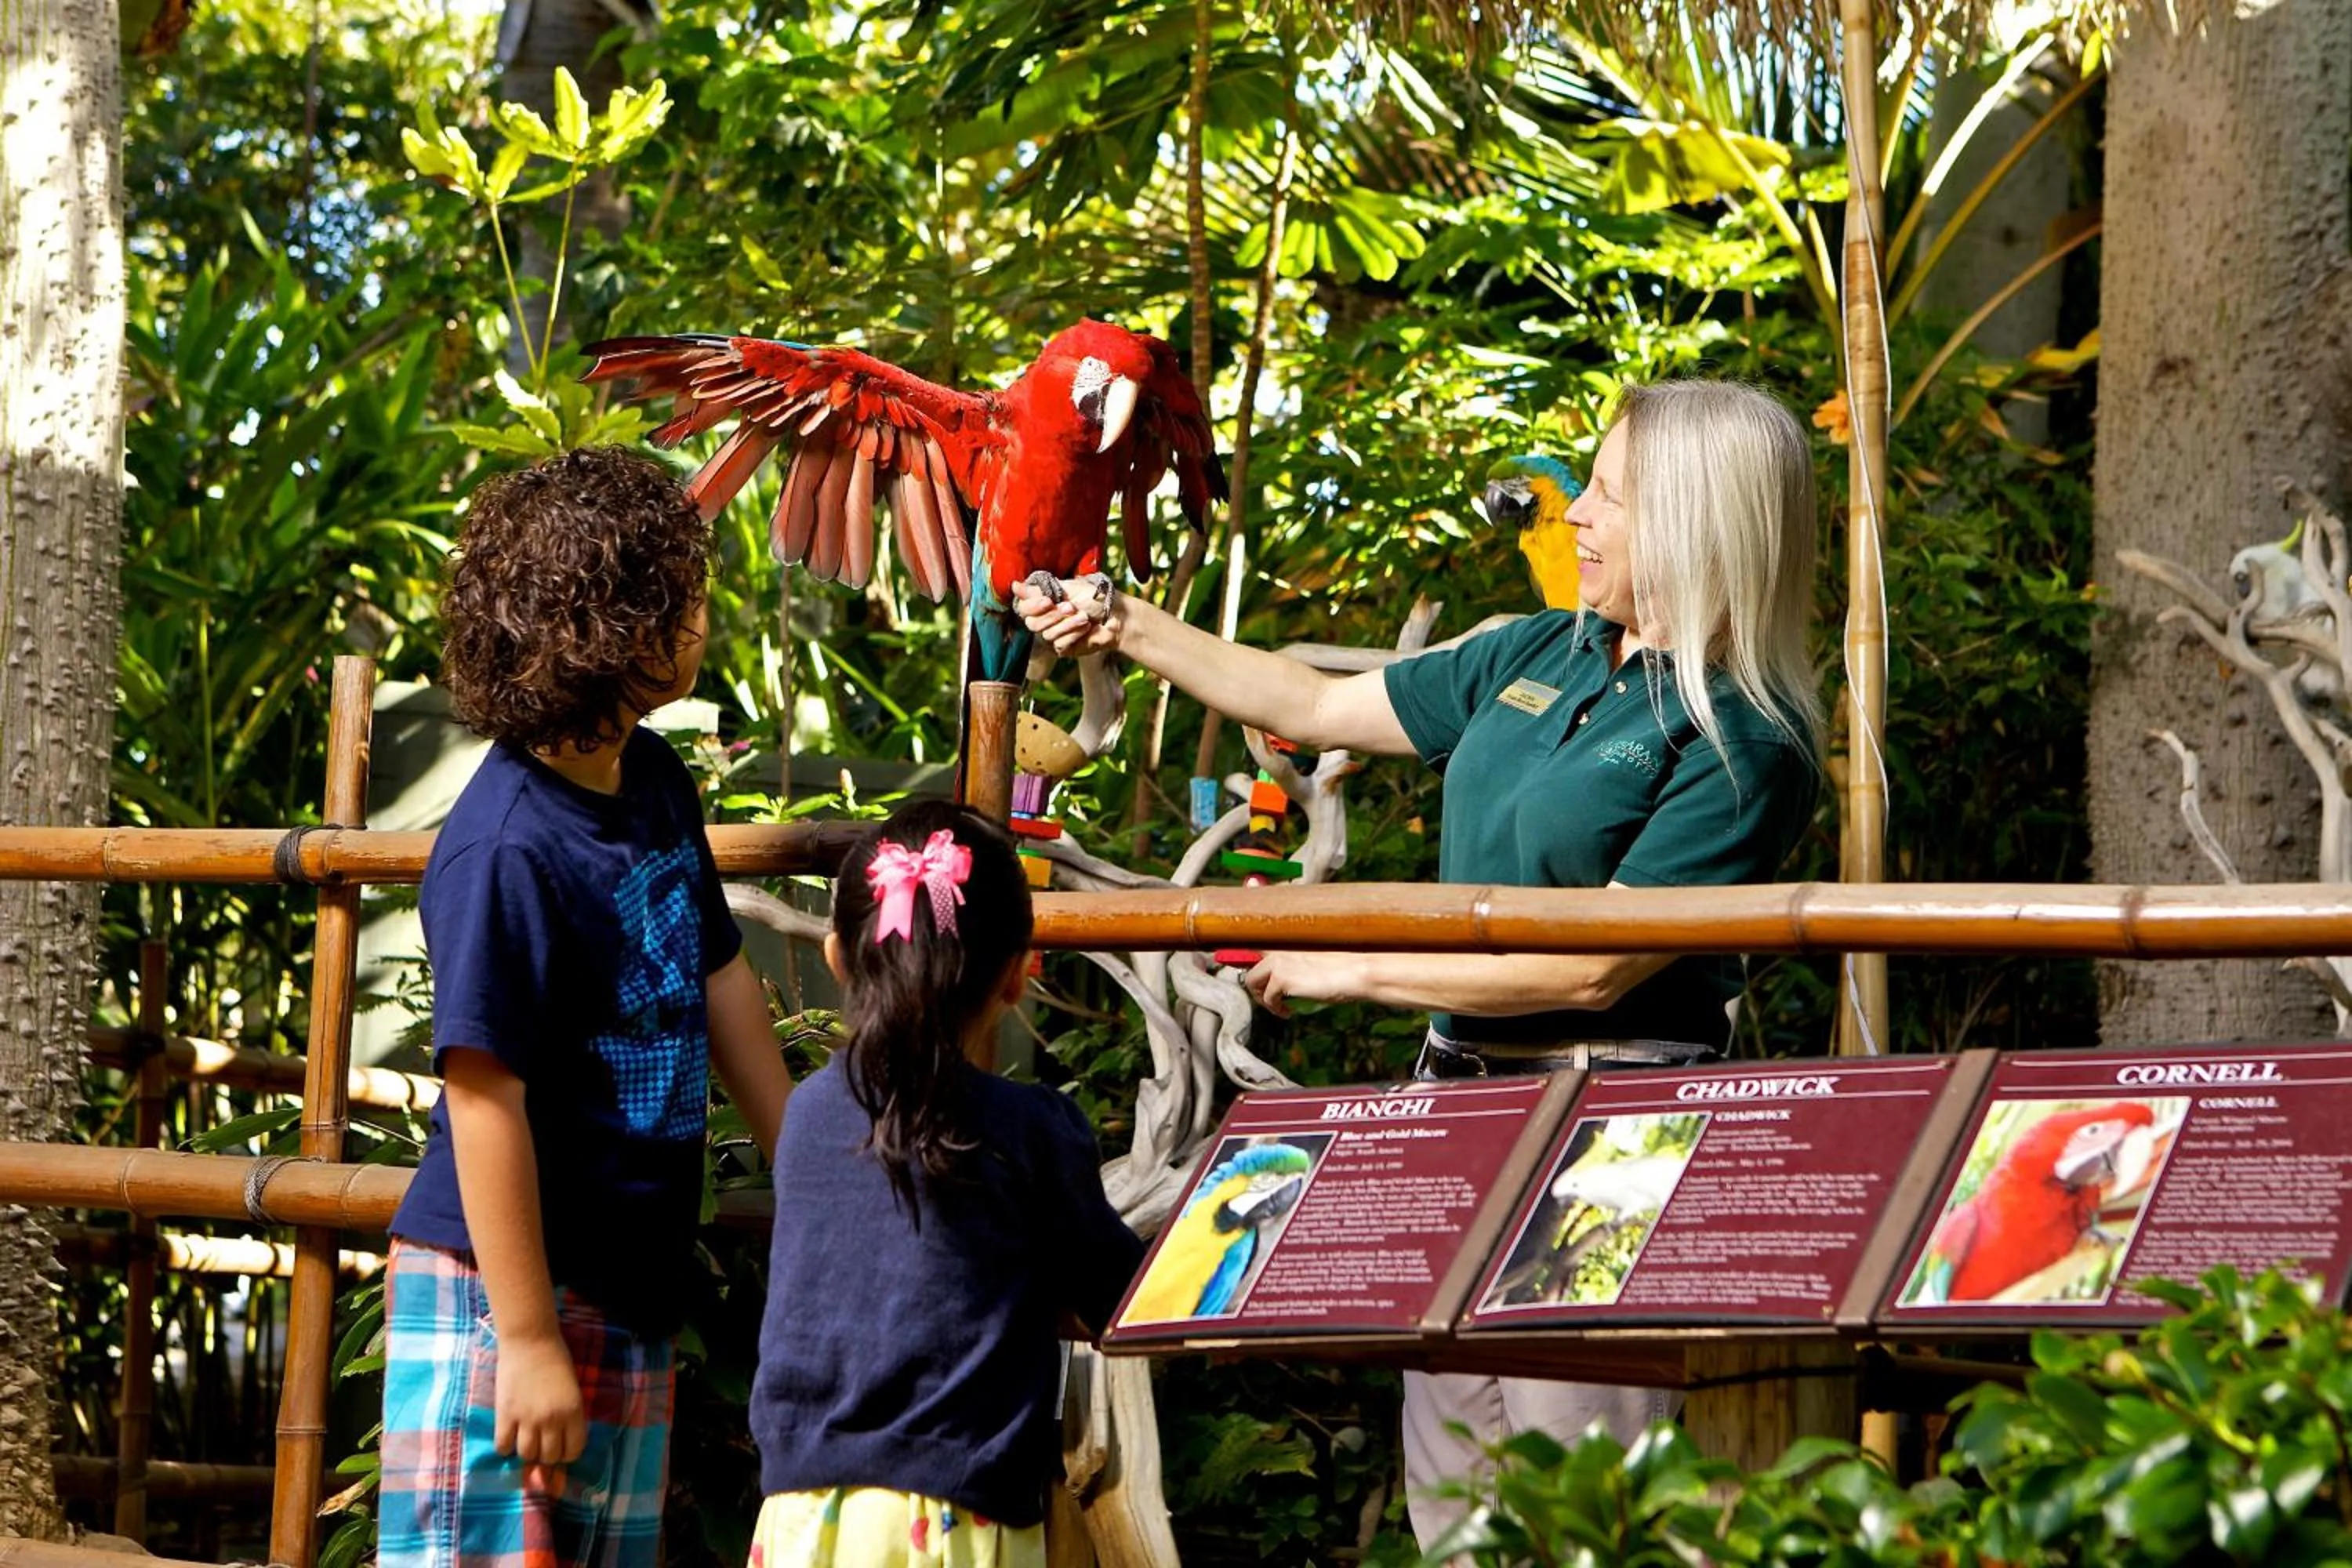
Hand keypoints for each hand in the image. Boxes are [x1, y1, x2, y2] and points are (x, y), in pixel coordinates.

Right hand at [493, 1328, 586, 1494]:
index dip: (567, 1453)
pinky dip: (506, 1447)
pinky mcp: (505, 1415)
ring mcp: (527, 1419)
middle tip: (542, 1444)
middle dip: (547, 1454)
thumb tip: (561, 1440)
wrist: (529, 1340)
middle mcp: (552, 1419)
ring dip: (527, 1452)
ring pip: (527, 1455)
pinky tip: (509, 1435)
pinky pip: (503, 1446)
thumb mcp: (572, 1389)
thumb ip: (568, 1415)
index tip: (561, 1448)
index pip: (574, 1450)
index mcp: (574, 1411)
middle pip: (550, 1457)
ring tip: (525, 1440)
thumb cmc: (555, 1360)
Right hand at [1013, 576, 1120, 656]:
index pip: (1023, 608)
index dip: (1033, 606)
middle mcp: (1046, 618)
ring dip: (1068, 625)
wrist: (1117, 617)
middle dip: (1053, 615)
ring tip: (1084, 618)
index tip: (1048, 600)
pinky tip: (1086, 630)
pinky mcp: (1064, 648)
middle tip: (1071, 608)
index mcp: (1044, 601)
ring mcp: (1054, 634)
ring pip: (1047, 634)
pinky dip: (1074, 635)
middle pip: (1032, 623)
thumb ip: (1039, 590)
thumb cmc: (1095, 598)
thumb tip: (1014, 585)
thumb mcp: (1067, 588)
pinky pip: (1059, 645)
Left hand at [1242, 951, 1365, 1017]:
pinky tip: (1289, 1012)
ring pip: (1252, 983)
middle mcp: (1278, 949)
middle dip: (1257, 989)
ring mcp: (1279, 962)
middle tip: (1272, 1001)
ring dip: (1264, 999)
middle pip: (1250, 969)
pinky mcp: (1282, 978)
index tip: (1228, 963)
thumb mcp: (1312, 963)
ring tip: (1280, 1007)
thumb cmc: (1341, 970)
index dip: (1237, 957)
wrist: (1354, 973)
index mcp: (1286, 943)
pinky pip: (1267, 998)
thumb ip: (1292, 965)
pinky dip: (1276, 1009)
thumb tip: (1278, 980)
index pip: (1253, 948)